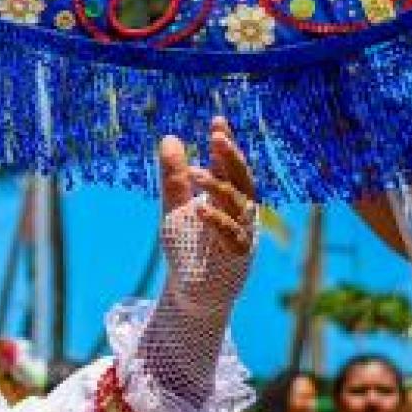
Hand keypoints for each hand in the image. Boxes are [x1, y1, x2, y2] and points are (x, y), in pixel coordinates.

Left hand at [156, 116, 257, 317]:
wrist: (190, 291)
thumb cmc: (188, 248)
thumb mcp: (175, 207)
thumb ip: (174, 177)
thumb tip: (169, 137)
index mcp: (227, 198)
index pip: (228, 166)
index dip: (225, 144)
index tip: (217, 121)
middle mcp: (239, 212)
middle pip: (242, 179)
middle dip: (231, 158)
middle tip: (217, 137)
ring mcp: (242, 233)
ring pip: (238, 204)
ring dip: (217, 186)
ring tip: (194, 173)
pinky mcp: (238, 256)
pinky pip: (232, 235)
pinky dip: (217, 221)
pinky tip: (199, 208)